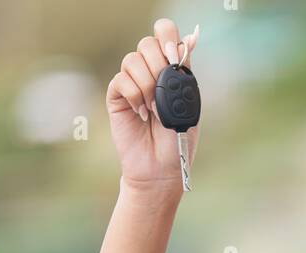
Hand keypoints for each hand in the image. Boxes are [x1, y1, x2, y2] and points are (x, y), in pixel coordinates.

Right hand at [106, 19, 200, 196]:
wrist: (161, 168)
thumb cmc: (178, 140)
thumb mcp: (188, 104)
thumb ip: (184, 73)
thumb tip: (187, 41)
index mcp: (171, 69)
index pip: (165, 33)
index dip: (167, 37)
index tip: (174, 57)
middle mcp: (151, 71)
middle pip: (147, 43)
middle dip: (158, 65)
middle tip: (164, 91)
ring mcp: (132, 82)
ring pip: (132, 60)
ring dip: (147, 85)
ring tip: (154, 110)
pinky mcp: (117, 96)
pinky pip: (121, 80)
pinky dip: (134, 96)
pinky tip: (141, 114)